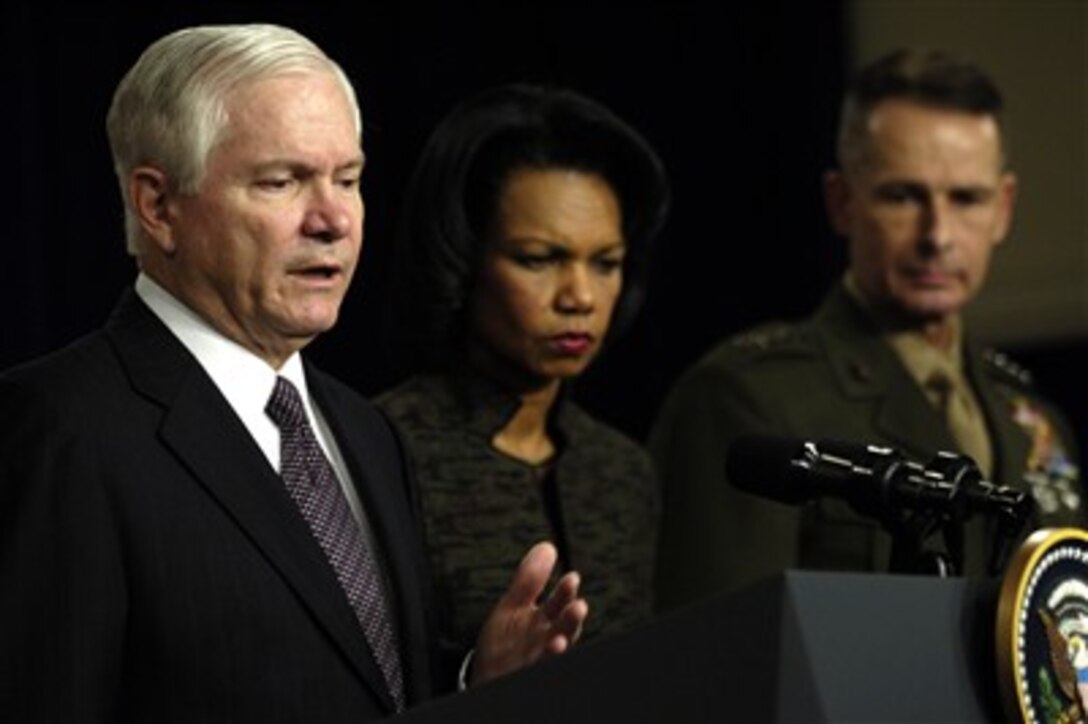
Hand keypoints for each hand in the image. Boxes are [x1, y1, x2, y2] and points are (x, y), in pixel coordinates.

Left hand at [469, 541, 587, 685]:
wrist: (490, 680)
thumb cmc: (505, 644)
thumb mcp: (512, 607)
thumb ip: (529, 580)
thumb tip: (546, 547)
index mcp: (543, 621)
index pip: (559, 603)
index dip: (565, 592)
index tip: (571, 579)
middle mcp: (546, 641)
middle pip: (564, 629)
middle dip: (571, 620)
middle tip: (578, 607)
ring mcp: (539, 660)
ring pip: (553, 653)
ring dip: (559, 647)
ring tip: (557, 643)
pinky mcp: (530, 674)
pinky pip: (538, 669)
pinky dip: (543, 663)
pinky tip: (547, 655)